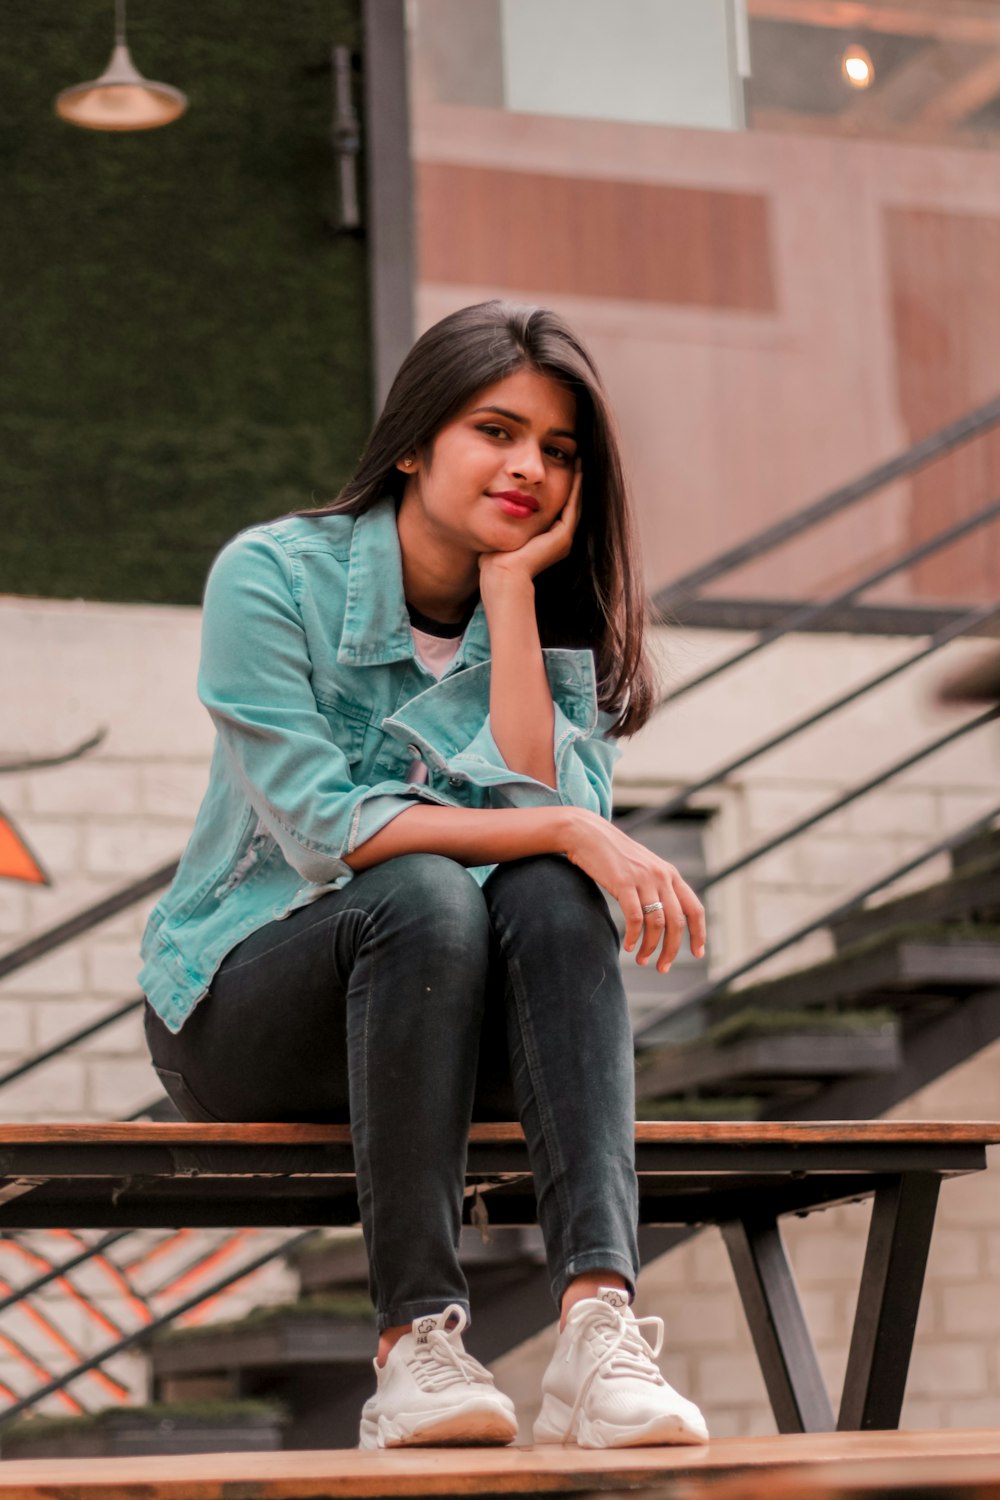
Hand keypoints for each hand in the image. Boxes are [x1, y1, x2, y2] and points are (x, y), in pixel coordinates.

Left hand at [478, 461, 581, 592]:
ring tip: (579, 459)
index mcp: (546, 540)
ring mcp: (563, 539)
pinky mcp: (563, 537)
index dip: (557, 487)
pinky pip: (573, 507)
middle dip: (572, 482)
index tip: (558, 465)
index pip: (556, 508)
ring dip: (578, 482)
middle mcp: (559, 540)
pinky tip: (578, 470)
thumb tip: (494, 502)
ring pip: (575, 503)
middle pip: (569, 505)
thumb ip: (504, 518)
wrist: (501, 576)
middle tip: (576, 458)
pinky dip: (576, 489)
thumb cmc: (494, 559)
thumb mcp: (501, 531)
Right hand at [562, 809, 705, 972]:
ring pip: (657, 923)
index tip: (698, 953)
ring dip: (651, 947)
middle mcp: (662, 876)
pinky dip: (634, 937)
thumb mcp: (643, 868)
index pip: (695, 909)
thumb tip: (664, 917)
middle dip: (672, 949)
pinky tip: (628, 946)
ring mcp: (644, 879)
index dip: (699, 933)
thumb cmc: (614, 855)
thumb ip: (657, 886)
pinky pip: (635, 918)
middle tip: (662, 968)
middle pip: (677, 922)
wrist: (588, 834)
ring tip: (642, 960)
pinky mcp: (624, 883)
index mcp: (671, 874)